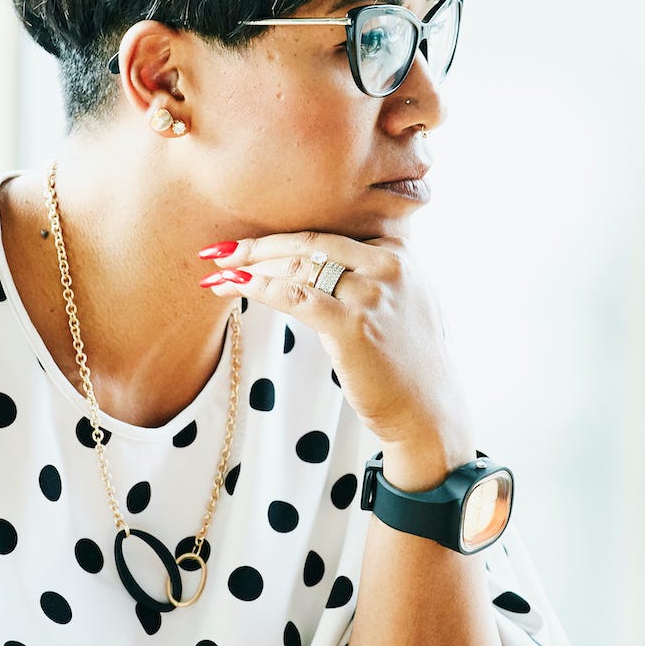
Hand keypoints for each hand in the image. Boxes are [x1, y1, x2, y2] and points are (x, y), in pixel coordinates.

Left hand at [196, 231, 474, 490]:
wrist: (428, 412)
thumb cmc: (408, 365)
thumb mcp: (404, 304)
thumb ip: (375, 276)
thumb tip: (325, 265)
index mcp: (400, 253)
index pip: (330, 232)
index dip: (284, 235)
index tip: (249, 243)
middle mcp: (389, 265)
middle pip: (309, 242)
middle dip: (258, 245)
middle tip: (219, 249)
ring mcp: (372, 293)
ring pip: (297, 266)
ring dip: (249, 268)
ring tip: (216, 272)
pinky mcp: (353, 324)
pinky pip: (294, 296)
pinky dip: (257, 288)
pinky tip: (232, 286)